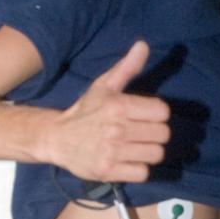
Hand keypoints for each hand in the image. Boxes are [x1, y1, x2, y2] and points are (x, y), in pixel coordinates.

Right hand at [48, 40, 170, 183]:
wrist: (57, 138)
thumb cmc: (85, 111)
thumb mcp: (103, 86)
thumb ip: (127, 67)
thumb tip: (143, 45)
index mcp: (118, 106)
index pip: (162, 112)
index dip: (156, 114)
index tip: (145, 116)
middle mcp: (117, 129)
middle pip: (162, 135)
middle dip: (154, 133)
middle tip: (140, 133)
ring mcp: (112, 152)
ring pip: (156, 154)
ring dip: (148, 151)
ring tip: (135, 147)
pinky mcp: (109, 171)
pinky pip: (143, 173)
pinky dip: (138, 168)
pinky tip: (127, 160)